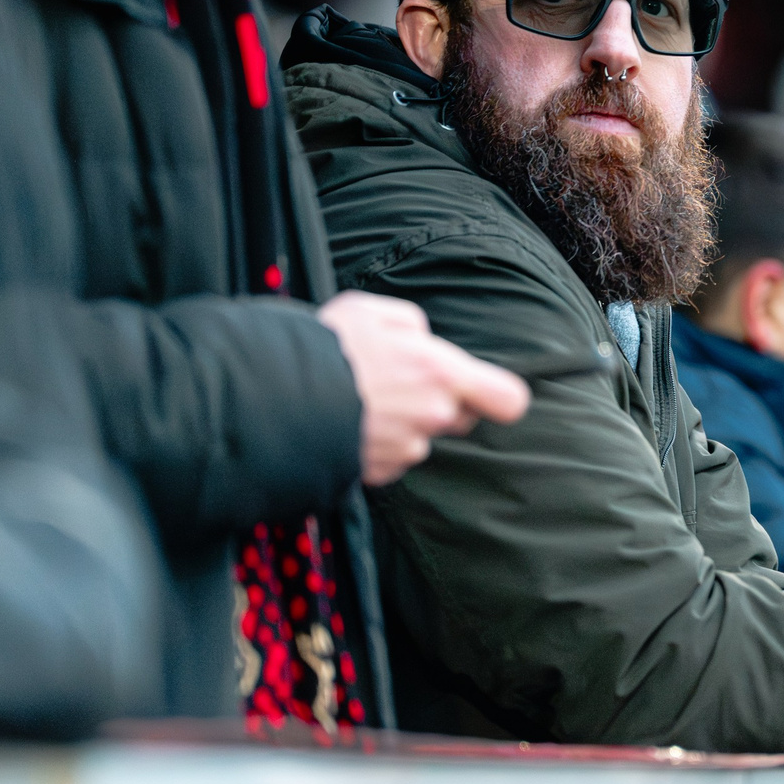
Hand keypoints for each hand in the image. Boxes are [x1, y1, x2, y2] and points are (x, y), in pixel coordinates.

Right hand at [318, 291, 530, 485]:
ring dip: (399, 422)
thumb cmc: (326, 348)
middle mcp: (432, 416)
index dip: (498, 396)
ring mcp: (406, 449)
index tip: (487, 392)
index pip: (507, 399)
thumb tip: (423, 341)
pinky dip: (375, 443)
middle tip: (396, 383)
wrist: (275, 399)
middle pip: (458, 416)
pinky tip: (347, 423)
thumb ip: (411, 324)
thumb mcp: (370, 309)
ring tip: (358, 400)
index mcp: (441, 373)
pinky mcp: (380, 474)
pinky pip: (389, 457)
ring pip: (419, 436)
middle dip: (437, 402)